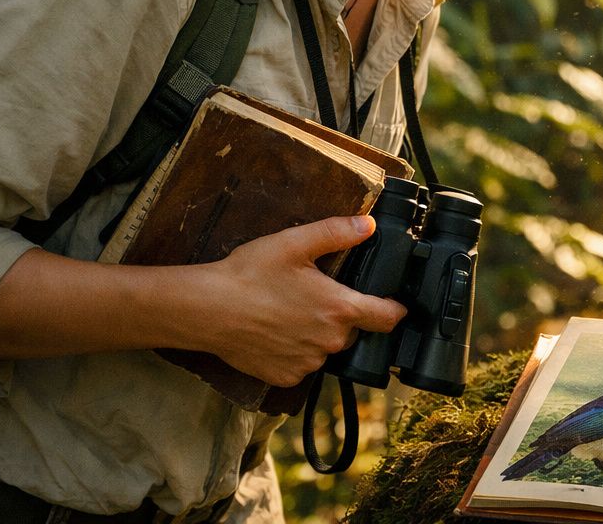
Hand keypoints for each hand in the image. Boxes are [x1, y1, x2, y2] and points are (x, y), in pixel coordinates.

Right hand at [188, 216, 406, 387]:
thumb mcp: (296, 243)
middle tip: (317, 296)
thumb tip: (368, 225)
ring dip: (318, 334)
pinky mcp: (285, 377)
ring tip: (291, 312)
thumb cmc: (249, 275)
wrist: (206, 309)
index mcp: (339, 309)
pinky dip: (296, 351)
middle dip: (343, 316)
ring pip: (327, 348)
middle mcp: (329, 342)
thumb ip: (337, 232)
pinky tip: (277, 332)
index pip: (388, 319)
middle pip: (354, 331)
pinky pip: (303, 365)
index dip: (395, 310)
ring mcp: (307, 363)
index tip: (395, 305)